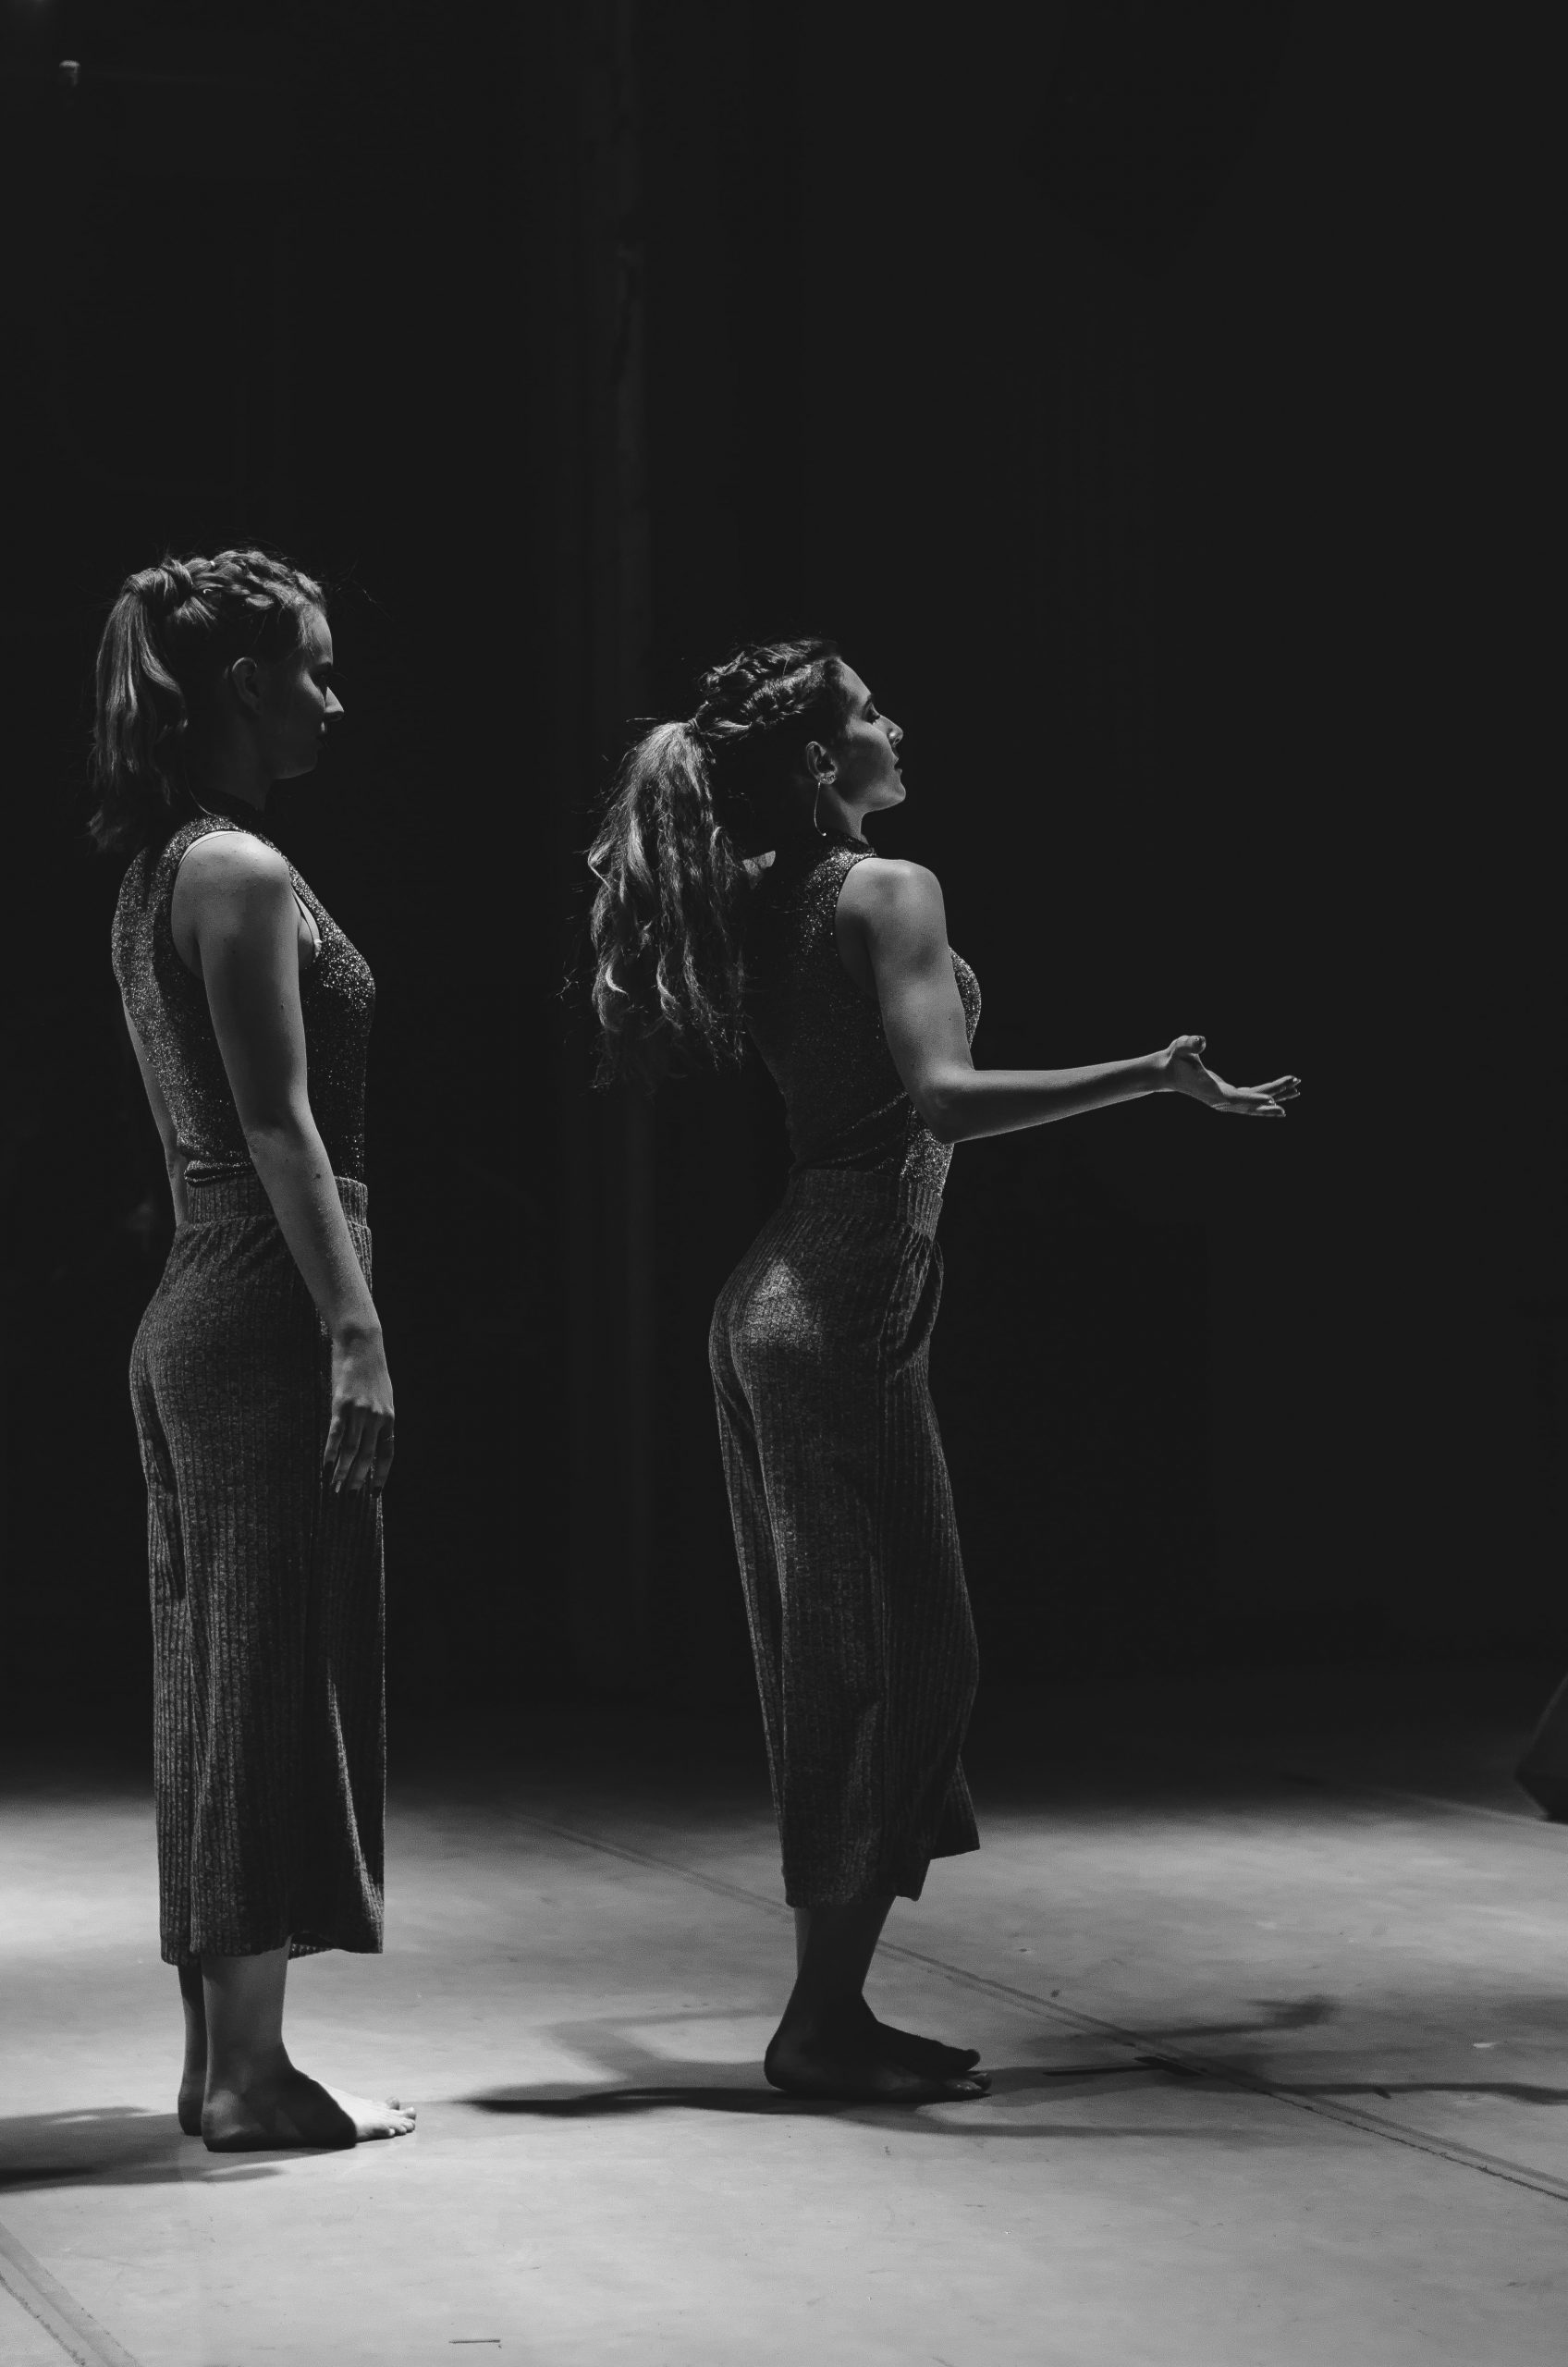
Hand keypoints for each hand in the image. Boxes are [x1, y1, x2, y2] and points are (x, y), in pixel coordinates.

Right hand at [323, 1329, 394, 1495]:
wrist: (362, 1343)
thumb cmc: (371, 1369)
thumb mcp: (383, 1395)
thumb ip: (379, 1417)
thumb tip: (373, 1437)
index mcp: (389, 1418)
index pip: (387, 1454)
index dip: (380, 1475)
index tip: (374, 1493)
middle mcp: (377, 1418)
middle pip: (367, 1457)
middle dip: (357, 1480)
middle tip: (347, 1498)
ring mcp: (360, 1412)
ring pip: (351, 1450)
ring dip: (341, 1472)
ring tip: (334, 1489)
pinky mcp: (342, 1404)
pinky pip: (336, 1434)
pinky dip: (331, 1453)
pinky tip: (325, 1467)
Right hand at [1161, 1035, 1299, 1117]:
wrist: (1166, 1071)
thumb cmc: (1175, 1057)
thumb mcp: (1180, 1046)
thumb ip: (1189, 1043)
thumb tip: (1200, 1041)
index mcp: (1211, 1091)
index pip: (1236, 1098)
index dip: (1255, 1100)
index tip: (1273, 1100)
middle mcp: (1219, 1101)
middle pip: (1251, 1102)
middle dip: (1275, 1094)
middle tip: (1296, 1086)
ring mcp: (1224, 1101)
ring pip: (1254, 1103)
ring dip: (1275, 1097)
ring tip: (1297, 1091)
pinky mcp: (1226, 1097)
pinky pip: (1250, 1100)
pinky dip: (1265, 1097)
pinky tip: (1280, 1096)